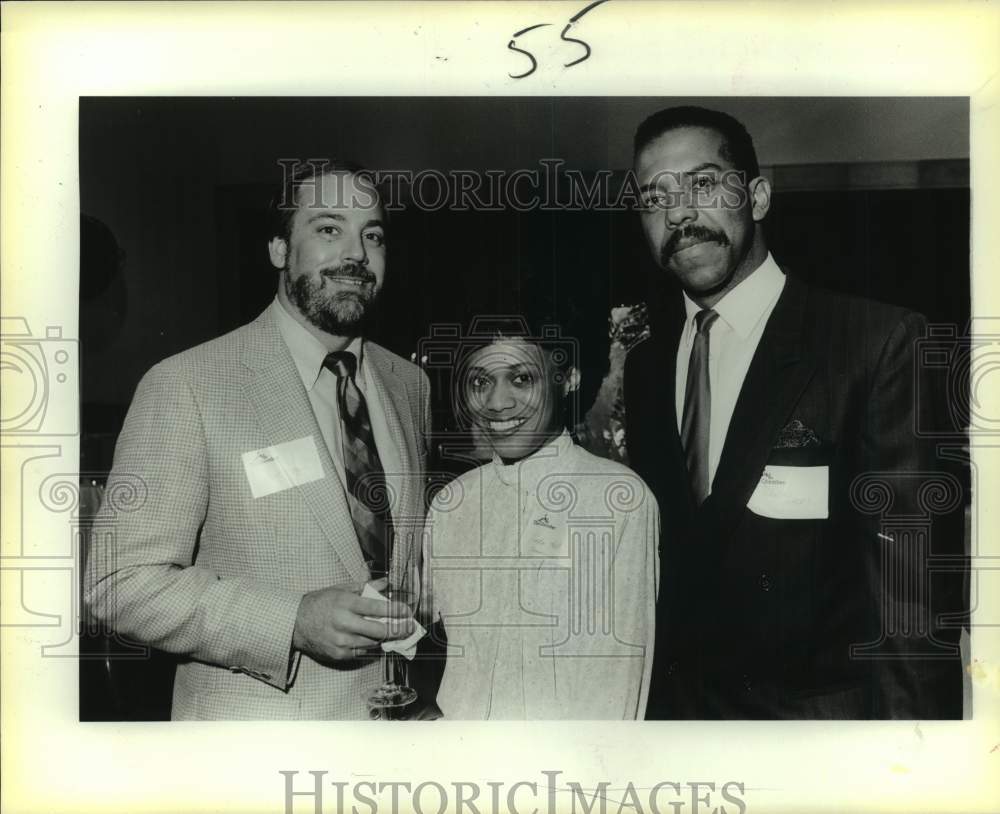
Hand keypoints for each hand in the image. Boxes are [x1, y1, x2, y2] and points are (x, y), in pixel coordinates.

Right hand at [292, 581, 414, 662]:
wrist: (295, 623)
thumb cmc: (320, 603)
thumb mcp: (341, 589)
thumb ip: (365, 587)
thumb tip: (386, 583)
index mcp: (345, 604)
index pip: (376, 608)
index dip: (395, 610)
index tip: (407, 611)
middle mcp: (344, 623)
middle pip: (378, 630)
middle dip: (398, 629)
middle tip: (409, 627)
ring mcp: (341, 641)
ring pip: (372, 643)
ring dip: (384, 638)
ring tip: (394, 632)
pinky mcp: (338, 654)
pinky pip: (361, 652)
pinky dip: (370, 646)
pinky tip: (376, 640)